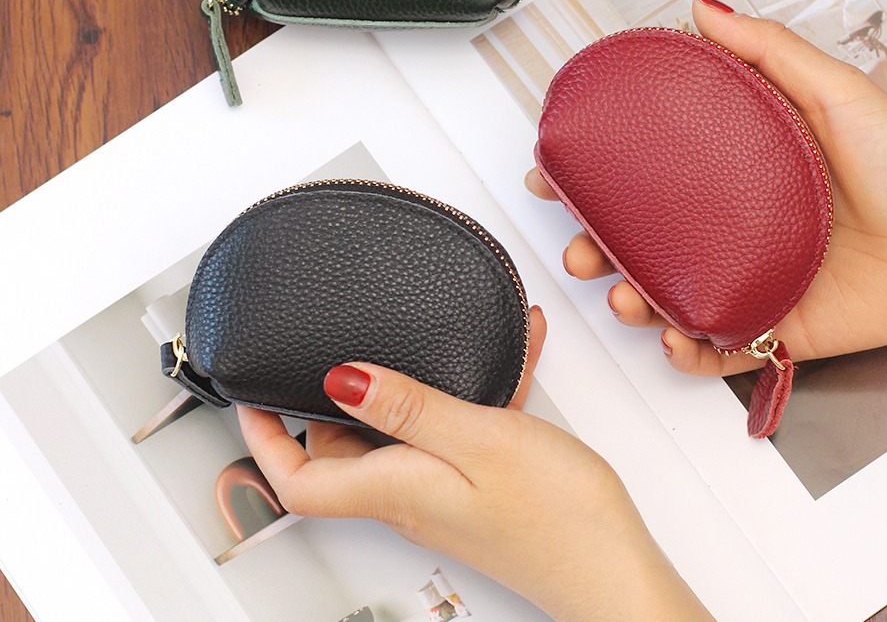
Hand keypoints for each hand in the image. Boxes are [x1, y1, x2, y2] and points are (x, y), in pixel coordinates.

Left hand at [237, 307, 709, 620]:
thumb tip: (341, 378)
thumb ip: (406, 407)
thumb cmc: (557, 517)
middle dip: (334, 396)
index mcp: (394, 486)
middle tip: (343, 346)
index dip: (263, 437)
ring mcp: (444, 487)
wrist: (614, 568)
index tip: (253, 391)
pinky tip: (510, 354)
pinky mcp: (477, 482)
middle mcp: (410, 492)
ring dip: (413, 380)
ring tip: (444, 336)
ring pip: (403, 428)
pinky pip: (455, 424)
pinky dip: (470, 388)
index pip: (297, 477)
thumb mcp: (475, 440)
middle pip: (340, 449)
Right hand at [526, 0, 886, 375]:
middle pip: (640, 240)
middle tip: (579, 250)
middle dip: (594, 250)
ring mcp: (745, 276)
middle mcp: (728, 224)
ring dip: (629, 303)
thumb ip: (769, 52)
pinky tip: (673, 339)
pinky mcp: (773, 325)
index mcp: (732, 169)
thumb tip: (705, 10)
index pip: (645, 174)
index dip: (594, 177)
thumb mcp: (836, 94)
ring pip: (663, 295)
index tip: (556, 174)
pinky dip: (684, 352)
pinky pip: (714, 346)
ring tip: (626, 299)